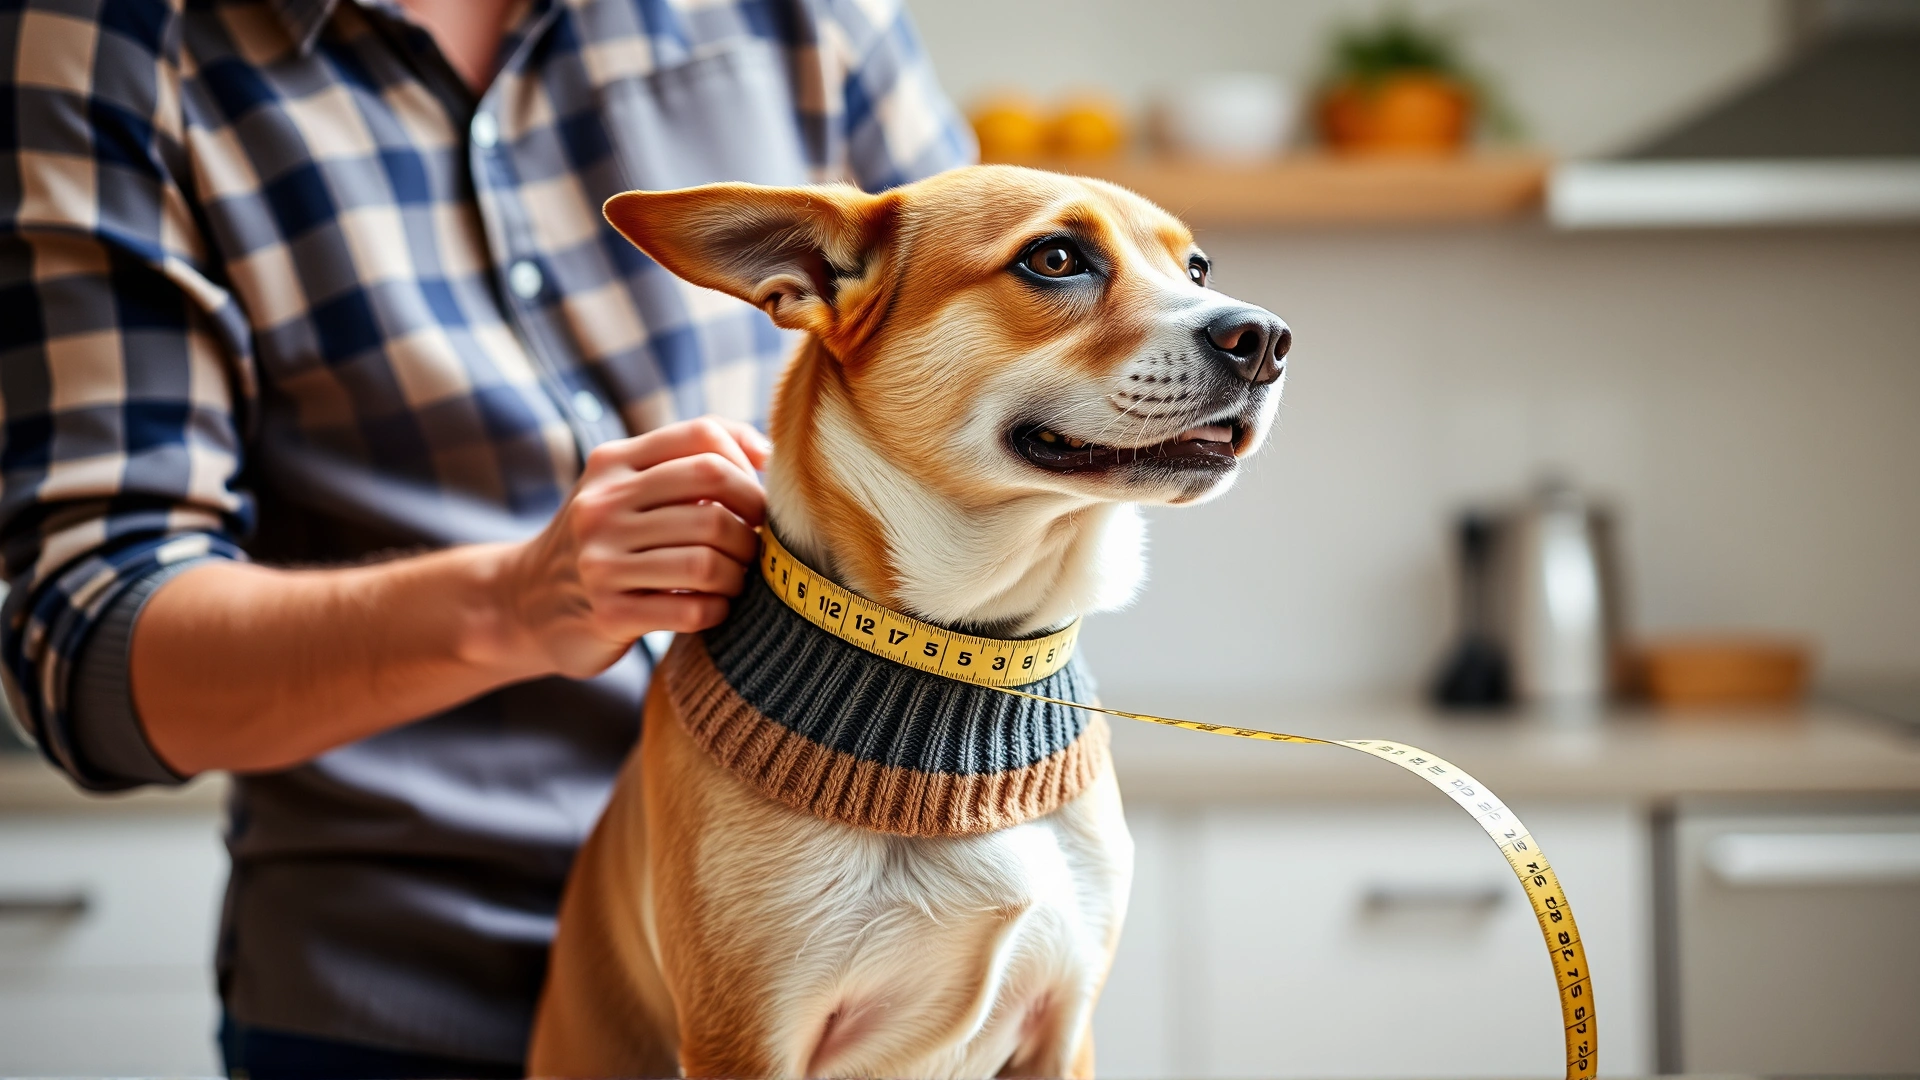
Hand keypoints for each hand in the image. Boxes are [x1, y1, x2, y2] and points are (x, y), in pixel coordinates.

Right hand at [493, 417, 772, 678]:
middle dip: (752, 525)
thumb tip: (765, 451)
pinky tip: (713, 608)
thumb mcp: (626, 486)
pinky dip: (717, 609)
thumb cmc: (603, 539)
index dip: (746, 466)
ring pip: (706, 559)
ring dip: (738, 573)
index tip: (756, 499)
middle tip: (756, 546)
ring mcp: (601, 561)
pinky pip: (690, 609)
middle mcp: (602, 505)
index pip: (702, 437)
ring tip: (736, 579)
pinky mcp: (609, 613)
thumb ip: (687, 458)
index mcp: (613, 463)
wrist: (523, 602)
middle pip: (713, 497)